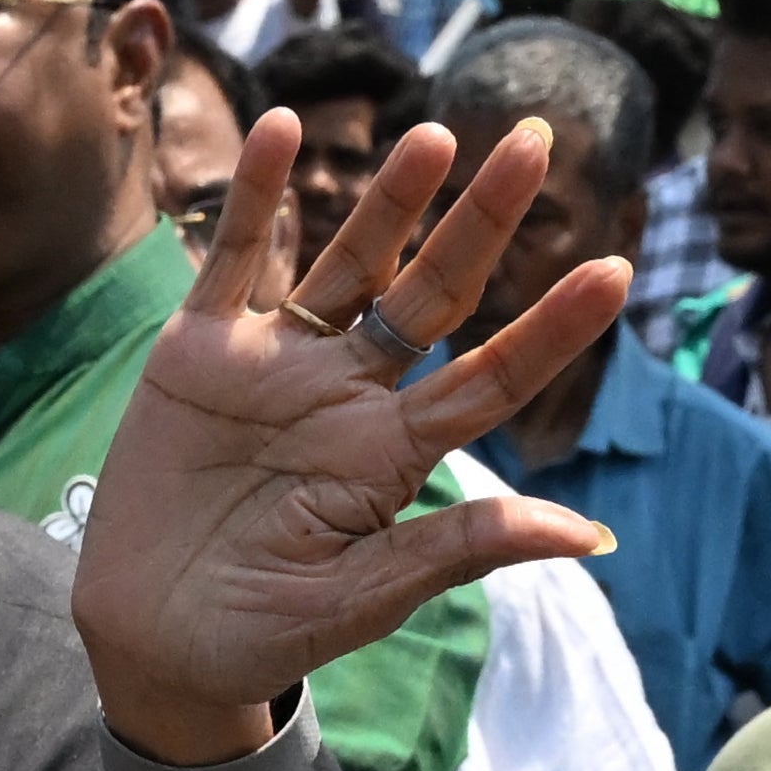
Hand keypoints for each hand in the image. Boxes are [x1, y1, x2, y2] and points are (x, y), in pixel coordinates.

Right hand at [70, 110, 630, 763]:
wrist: (156, 641)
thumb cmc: (268, 629)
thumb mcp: (369, 597)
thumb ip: (464, 547)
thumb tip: (592, 537)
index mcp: (396, 454)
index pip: (492, 378)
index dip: (551, 328)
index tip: (615, 272)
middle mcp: (348, 394)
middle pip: (429, 294)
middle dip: (482, 220)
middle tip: (534, 140)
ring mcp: (277, 365)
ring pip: (344, 261)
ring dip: (388, 200)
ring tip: (434, 136)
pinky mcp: (200, 352)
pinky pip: (233, 260)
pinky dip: (257, 199)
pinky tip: (282, 129)